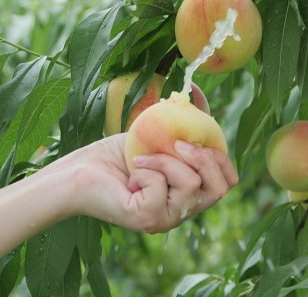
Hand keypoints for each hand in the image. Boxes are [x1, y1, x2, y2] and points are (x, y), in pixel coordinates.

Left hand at [62, 134, 238, 232]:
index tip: (197, 141)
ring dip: (166, 161)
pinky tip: (131, 174)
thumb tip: (196, 88)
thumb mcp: (157, 135)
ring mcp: (166, 219)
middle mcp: (181, 211)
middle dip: (203, 158)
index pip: (227, 183)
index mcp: (189, 194)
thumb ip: (182, 123)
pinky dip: (147, 172)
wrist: (80, 170)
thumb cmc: (115, 156)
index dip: (221, 160)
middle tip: (176, 144)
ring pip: (192, 185)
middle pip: (219, 189)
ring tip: (141, 158)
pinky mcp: (147, 218)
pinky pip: (163, 189)